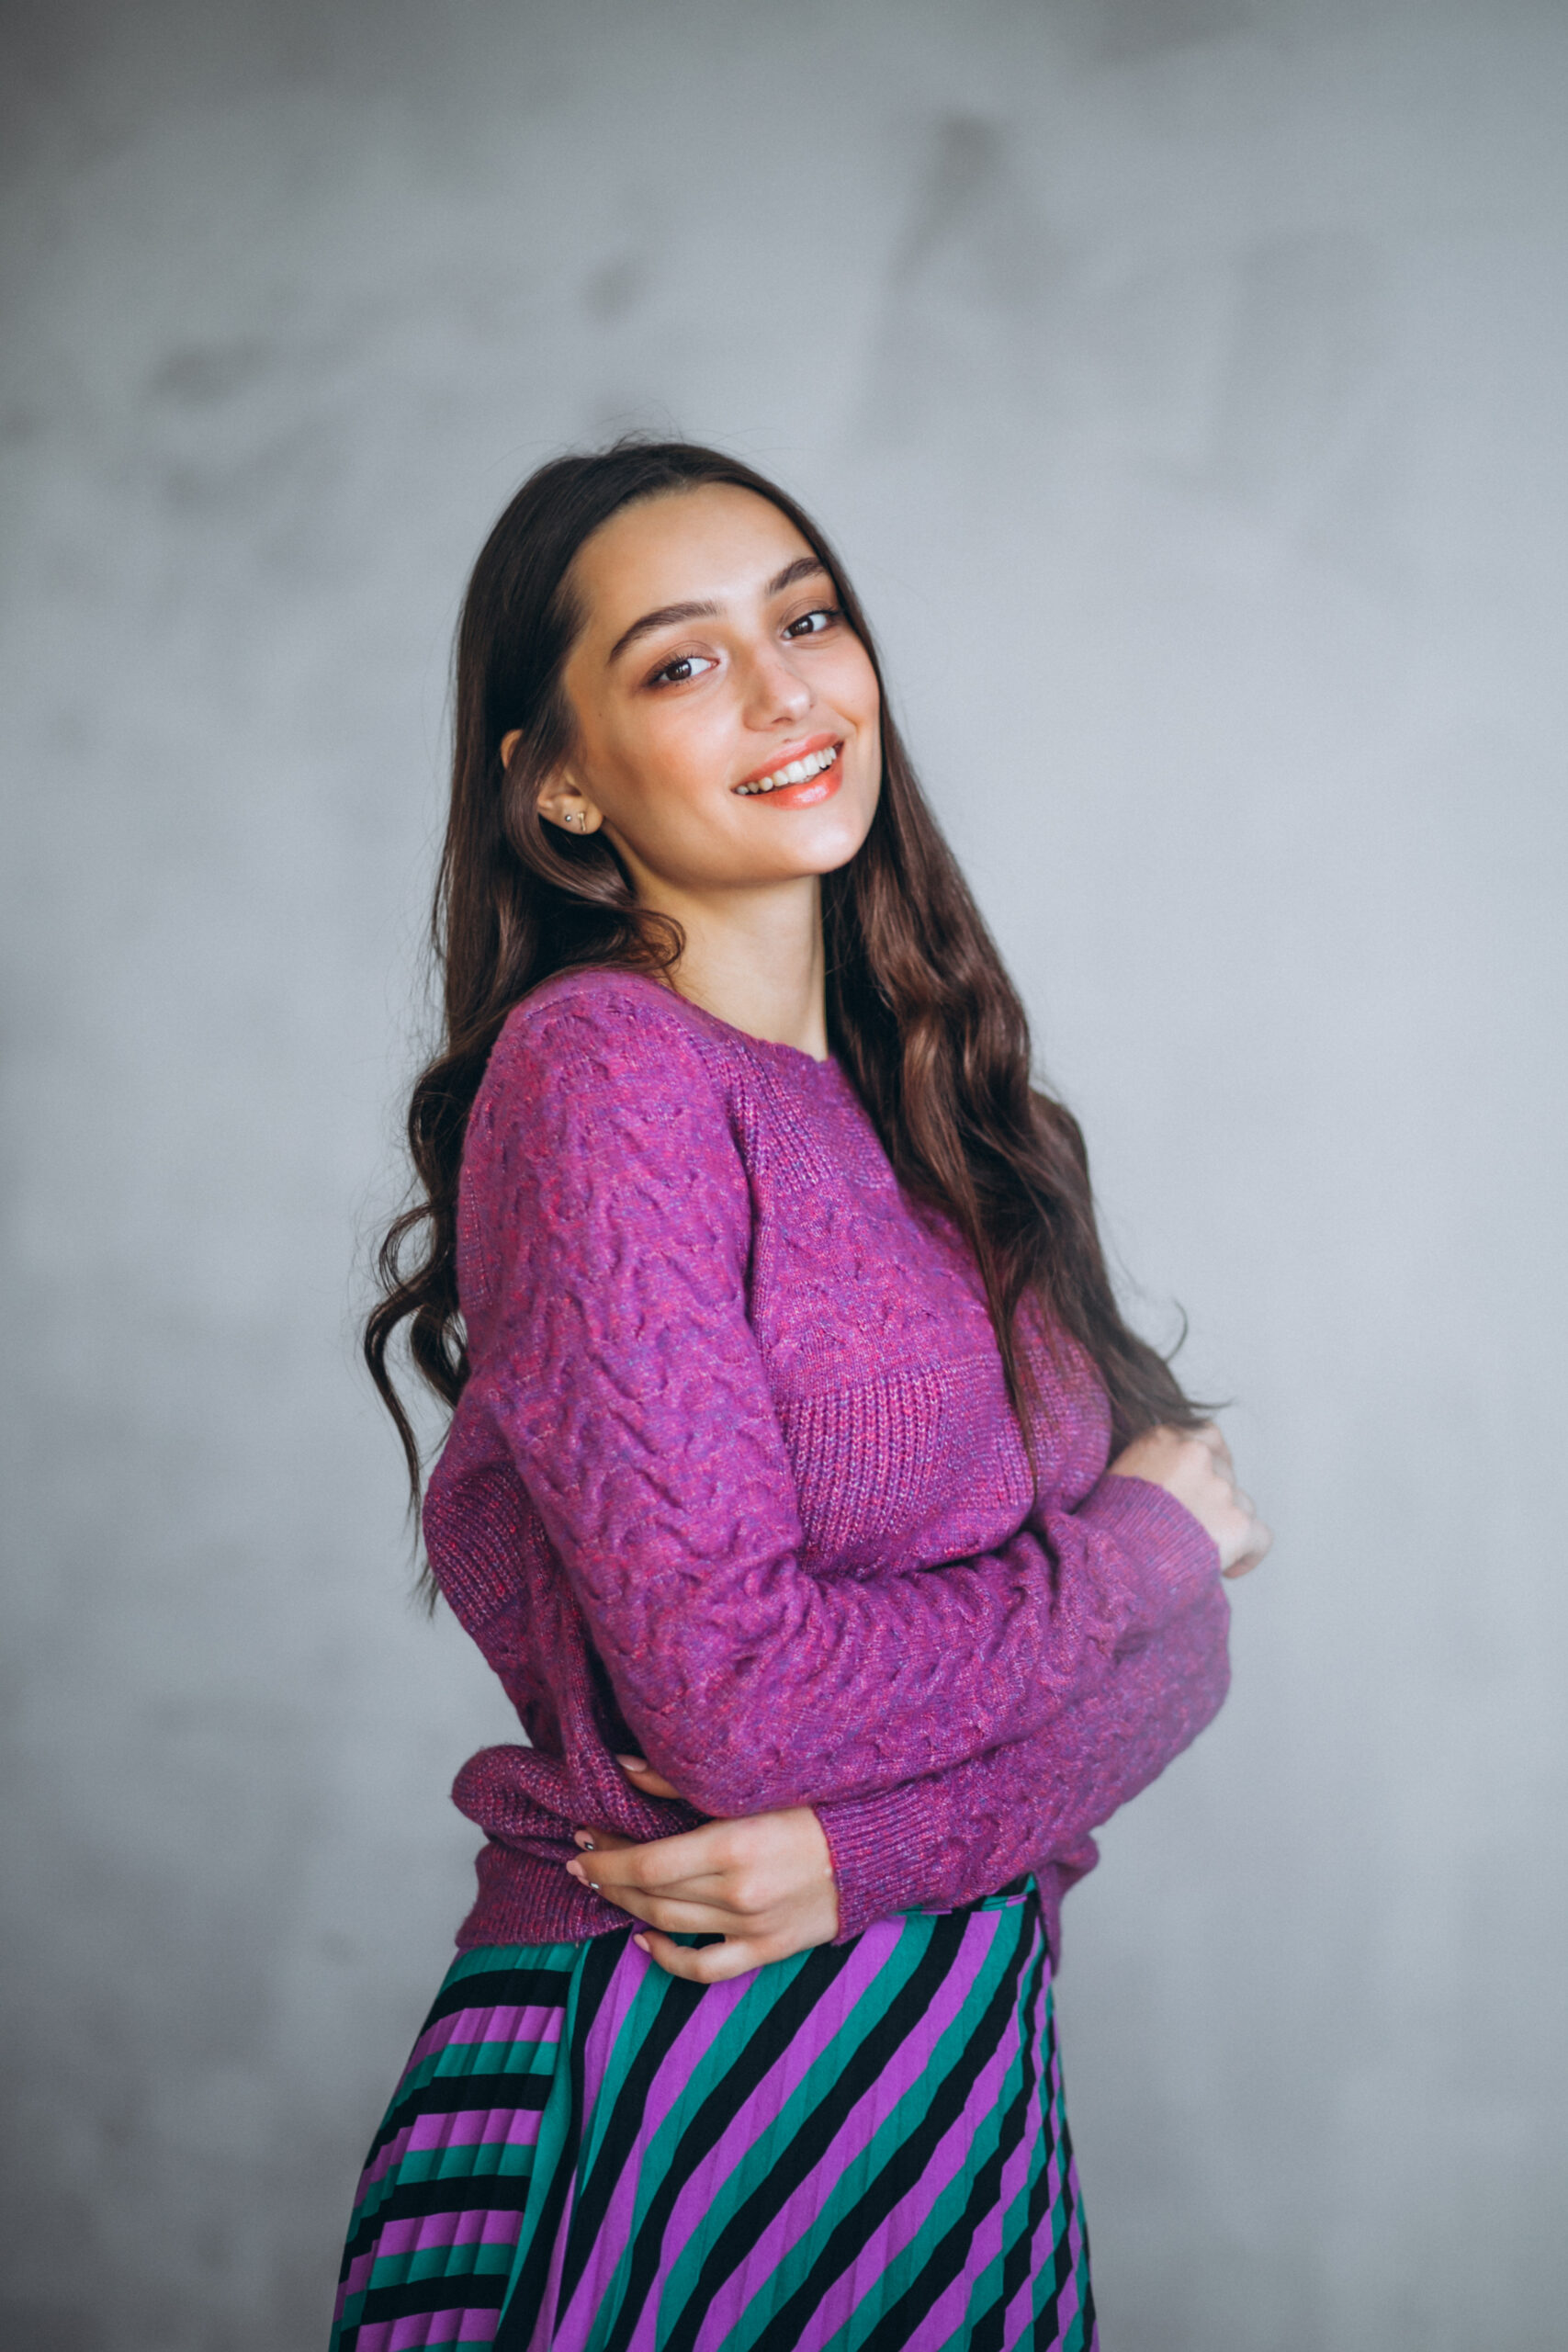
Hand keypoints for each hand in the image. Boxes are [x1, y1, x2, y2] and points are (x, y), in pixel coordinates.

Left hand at [566, 1755, 839, 1980]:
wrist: (879, 1846)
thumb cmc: (816, 1802)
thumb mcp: (750, 1784)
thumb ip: (681, 1780)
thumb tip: (623, 1768)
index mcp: (733, 1845)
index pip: (647, 1862)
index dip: (608, 1857)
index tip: (582, 1840)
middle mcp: (738, 1893)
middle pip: (652, 1893)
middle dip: (610, 1876)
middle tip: (585, 1859)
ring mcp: (753, 1927)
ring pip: (669, 1926)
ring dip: (629, 1907)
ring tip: (608, 1888)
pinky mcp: (769, 1949)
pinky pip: (706, 1968)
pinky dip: (668, 1959)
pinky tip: (645, 1941)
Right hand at [1109, 1422, 1271, 1578]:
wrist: (1108, 1562)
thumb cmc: (1103, 1529)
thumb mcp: (1116, 1477)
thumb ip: (1151, 1467)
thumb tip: (1171, 1487)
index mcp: (1163, 1437)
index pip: (1206, 1436)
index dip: (1208, 1463)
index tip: (1201, 1485)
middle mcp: (1197, 1454)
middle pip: (1225, 1473)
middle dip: (1213, 1500)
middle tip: (1192, 1529)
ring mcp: (1220, 1488)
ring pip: (1241, 1505)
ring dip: (1225, 1526)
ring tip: (1197, 1553)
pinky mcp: (1238, 1524)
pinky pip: (1260, 1538)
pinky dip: (1248, 1555)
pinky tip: (1227, 1570)